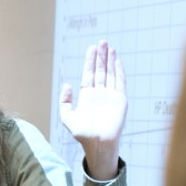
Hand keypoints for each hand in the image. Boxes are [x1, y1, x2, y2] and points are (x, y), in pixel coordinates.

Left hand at [59, 40, 125, 179]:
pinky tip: (117, 61)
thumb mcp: (67, 118)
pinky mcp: (120, 100)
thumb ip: (64, 101)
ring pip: (110, 74)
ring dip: (110, 61)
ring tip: (110, 47)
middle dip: (100, 56)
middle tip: (102, 42)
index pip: (89, 74)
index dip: (90, 61)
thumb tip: (66, 84)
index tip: (91, 48)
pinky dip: (119, 72)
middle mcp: (99, 94)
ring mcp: (110, 96)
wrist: (98, 144)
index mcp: (87, 96)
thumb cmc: (83, 134)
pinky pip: (120, 82)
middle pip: (100, 70)